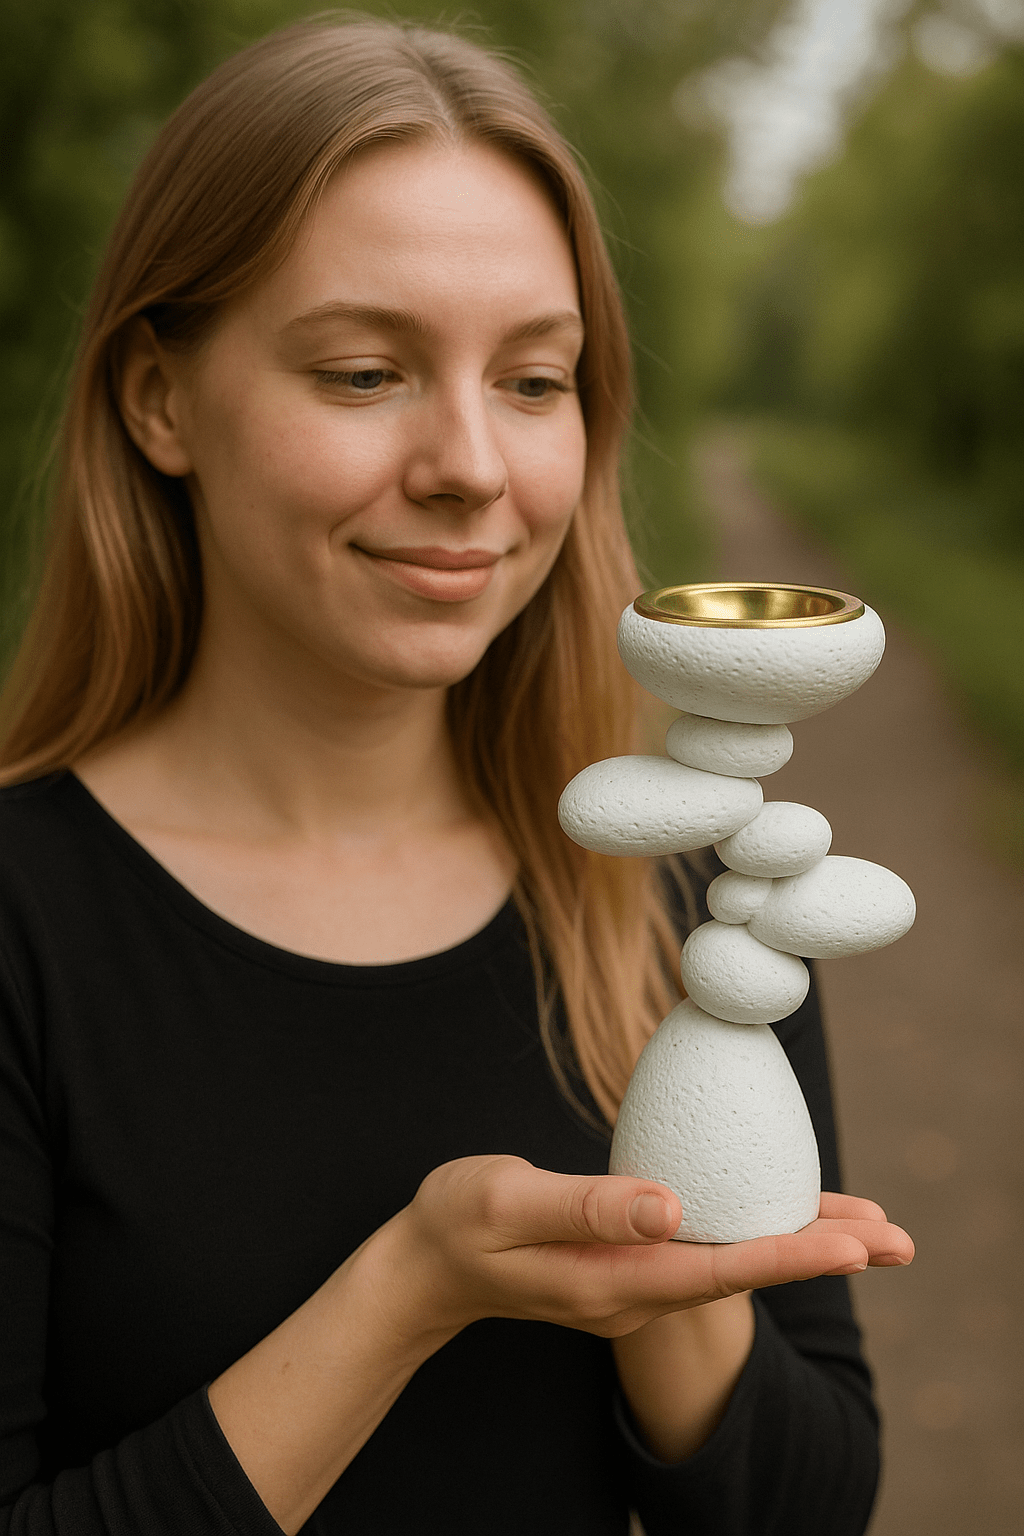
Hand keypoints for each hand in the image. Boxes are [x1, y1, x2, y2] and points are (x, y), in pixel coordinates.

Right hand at [391, 1156, 913, 1342]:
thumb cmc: (460, 1222)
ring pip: (734, 1262)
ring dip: (801, 1244)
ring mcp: (635, 1283)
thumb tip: (669, 1206)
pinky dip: (754, 1231)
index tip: (854, 1242)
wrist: (426, 1265)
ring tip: (870, 1228)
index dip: (790, 1254)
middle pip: (746, 1272)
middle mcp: (638, 1291)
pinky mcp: (630, 1264)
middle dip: (823, 1254)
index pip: (721, 1268)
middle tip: (898, 1239)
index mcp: (616, 1280)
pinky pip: (709, 1249)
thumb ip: (588, 1205)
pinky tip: (780, 1214)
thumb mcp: (510, 1202)